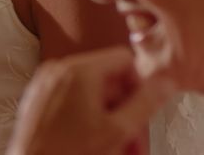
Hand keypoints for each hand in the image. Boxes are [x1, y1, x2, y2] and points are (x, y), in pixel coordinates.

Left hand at [8, 47, 175, 154]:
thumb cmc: (68, 153)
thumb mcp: (117, 130)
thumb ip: (146, 103)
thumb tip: (166, 82)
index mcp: (78, 70)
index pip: (124, 59)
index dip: (140, 85)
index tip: (145, 110)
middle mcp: (58, 70)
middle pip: (108, 79)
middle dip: (127, 112)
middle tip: (136, 142)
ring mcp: (45, 84)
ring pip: (92, 94)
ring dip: (111, 120)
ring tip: (120, 149)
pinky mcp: (38, 99)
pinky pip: (73, 101)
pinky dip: (89, 119)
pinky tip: (98, 145)